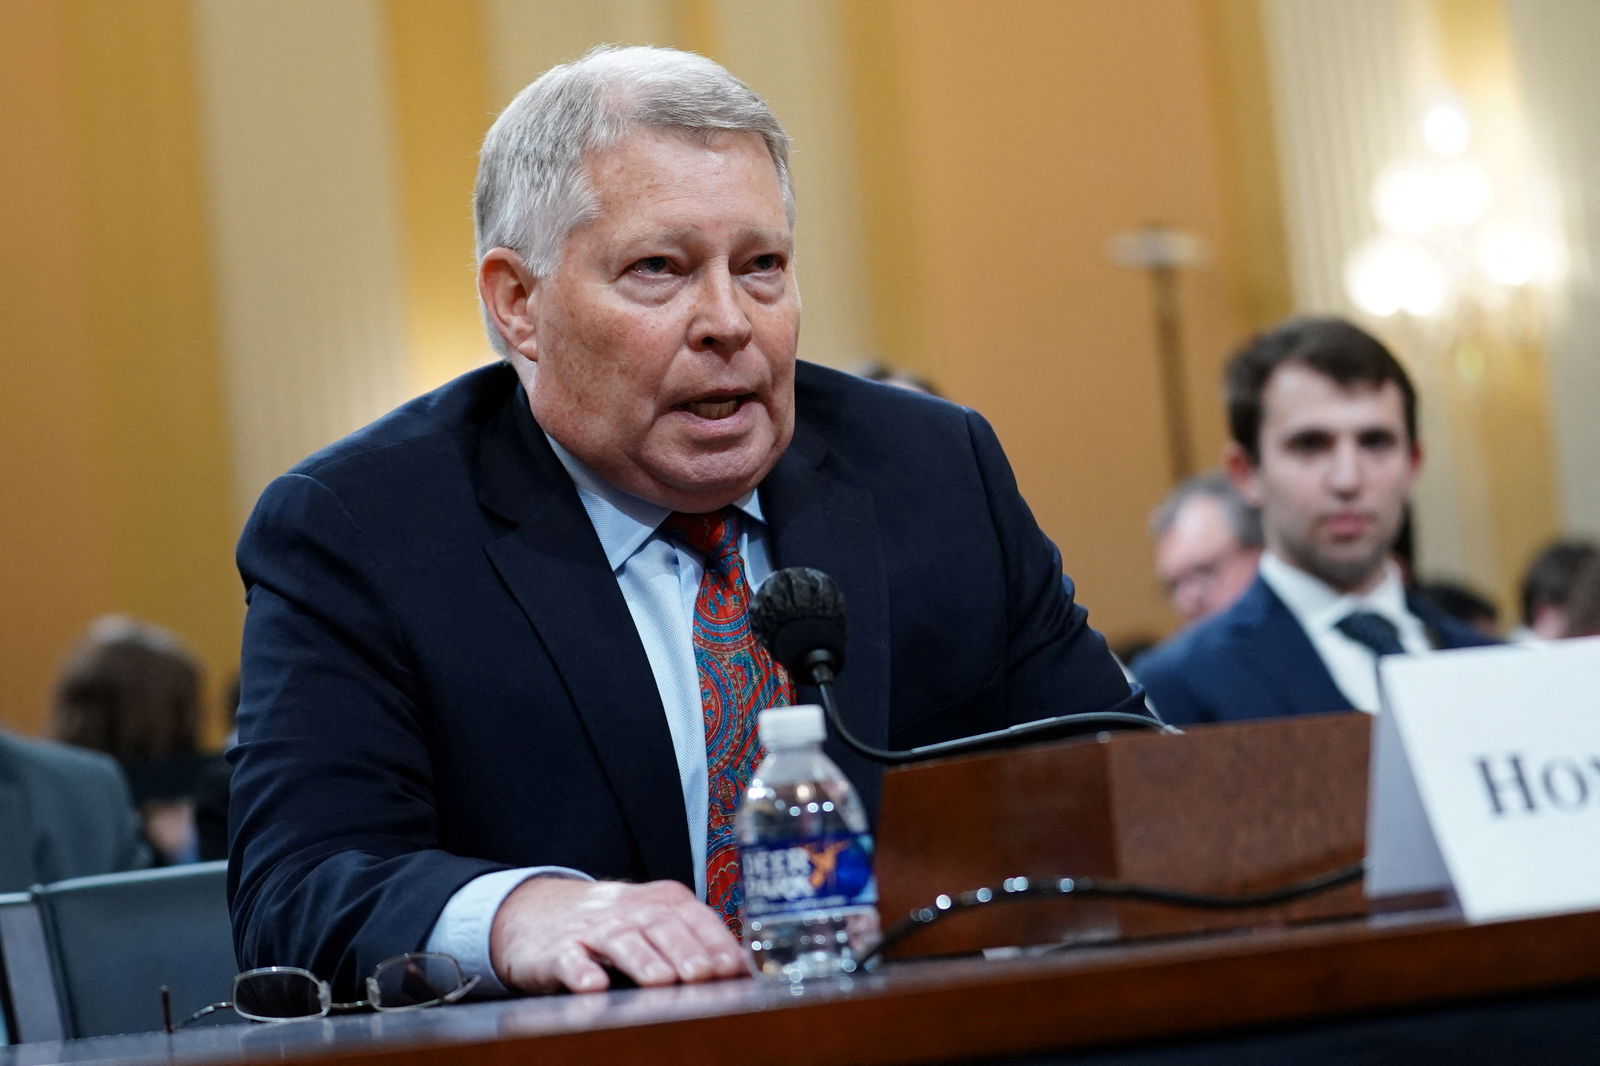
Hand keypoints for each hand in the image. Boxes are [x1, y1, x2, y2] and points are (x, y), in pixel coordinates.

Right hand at [489, 877, 749, 993]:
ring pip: (620, 940)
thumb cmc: (614, 923)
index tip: (732, 966)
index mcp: (660, 902)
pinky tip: (594, 986)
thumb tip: (740, 968)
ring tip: (661, 981)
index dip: (714, 941)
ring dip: (642, 960)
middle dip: (684, 950)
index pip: (694, 916)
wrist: (540, 911)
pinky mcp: (558, 950)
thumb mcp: (654, 921)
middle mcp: (629, 911)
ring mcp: (593, 929)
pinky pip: (570, 958)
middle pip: (661, 926)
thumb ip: (694, 939)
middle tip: (703, 974)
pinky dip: (582, 971)